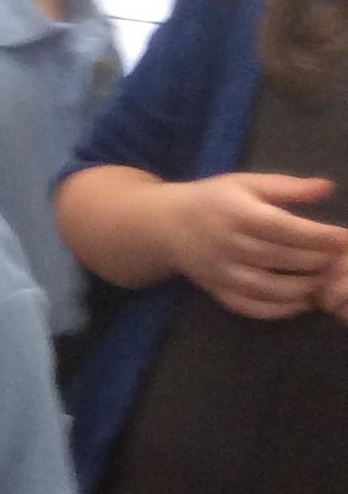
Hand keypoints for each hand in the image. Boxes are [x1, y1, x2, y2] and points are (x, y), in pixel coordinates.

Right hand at [161, 174, 347, 319]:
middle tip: (341, 262)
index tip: (345, 239)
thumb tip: (327, 188)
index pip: (284, 228)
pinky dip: (278, 310)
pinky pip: (249, 307)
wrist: (164, 226)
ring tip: (323, 281)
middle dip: (317, 262)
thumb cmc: (212, 200)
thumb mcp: (246, 183)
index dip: (319, 235)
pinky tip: (300, 303)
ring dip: (302, 288)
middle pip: (280, 258)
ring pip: (267, 288)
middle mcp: (228, 245)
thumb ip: (287, 187)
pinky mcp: (216, 291)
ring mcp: (220, 272)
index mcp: (237, 214)